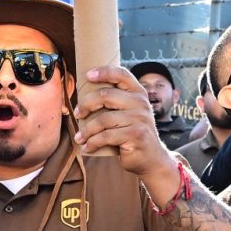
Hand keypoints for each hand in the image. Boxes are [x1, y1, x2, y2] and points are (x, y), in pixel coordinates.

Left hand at [74, 65, 176, 182]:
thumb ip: (115, 101)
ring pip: (103, 119)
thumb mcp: (129, 113)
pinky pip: (106, 136)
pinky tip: (87, 146)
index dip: (104, 72)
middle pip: (106, 95)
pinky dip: (93, 142)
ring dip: (87, 130)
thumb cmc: (132, 133)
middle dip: (86, 104)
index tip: (88, 75)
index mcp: (138, 93)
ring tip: (79, 137)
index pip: (121, 74)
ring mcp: (140, 119)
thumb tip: (84, 93)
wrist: (151, 158)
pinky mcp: (135, 135)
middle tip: (78, 114)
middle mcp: (141, 103)